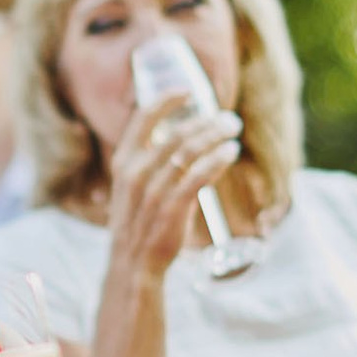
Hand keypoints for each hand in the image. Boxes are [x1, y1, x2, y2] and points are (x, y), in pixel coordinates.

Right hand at [102, 90, 241, 280]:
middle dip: (205, 121)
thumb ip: (153, 163)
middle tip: (227, 118)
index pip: (143, 118)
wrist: (133, 265)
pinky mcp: (172, 207)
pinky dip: (217, 160)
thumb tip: (185, 140)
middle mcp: (135, 172)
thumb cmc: (140, 223)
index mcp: (123, 162)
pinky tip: (230, 152)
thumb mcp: (135, 188)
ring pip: (189, 150)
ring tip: (233, 130)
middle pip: (175, 132)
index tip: (189, 91)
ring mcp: (153, 190)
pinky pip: (198, 175)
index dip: (166, 100)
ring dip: (215, 136)